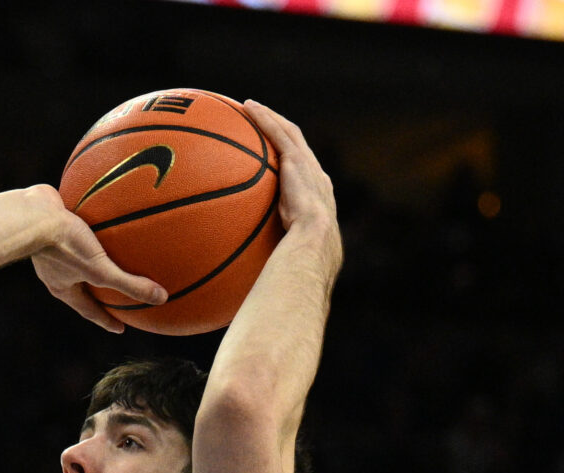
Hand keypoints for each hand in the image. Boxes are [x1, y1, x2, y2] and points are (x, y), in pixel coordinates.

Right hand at [27, 186, 166, 333]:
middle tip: (117, 296)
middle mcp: (56, 271)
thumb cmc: (63, 245)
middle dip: (100, 291)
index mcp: (63, 288)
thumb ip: (129, 285)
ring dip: (96, 258)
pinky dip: (93, 227)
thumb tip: (162, 299)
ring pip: (80, 257)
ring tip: (112, 254)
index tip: (120, 328)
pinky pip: (78, 228)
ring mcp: (53, 248)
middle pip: (82, 285)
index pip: (89, 311)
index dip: (106, 320)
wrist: (32, 215)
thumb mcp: (100, 270)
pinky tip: (107, 215)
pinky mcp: (54, 224)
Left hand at [242, 103, 341, 258]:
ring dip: (270, 118)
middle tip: (262, 122)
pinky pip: (277, 132)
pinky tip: (247, 107)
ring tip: (251, 107)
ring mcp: (308, 166)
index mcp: (316, 197)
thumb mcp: (289, 252)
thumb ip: (275, 251)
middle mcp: (316, 176)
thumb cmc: (299, 258)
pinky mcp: (296, 160)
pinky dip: (264, 117)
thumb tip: (249, 274)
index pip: (302, 173)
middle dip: (280, 132)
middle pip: (298, 146)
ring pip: (288, 132)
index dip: (290, 161)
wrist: (313, 244)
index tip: (274, 157)